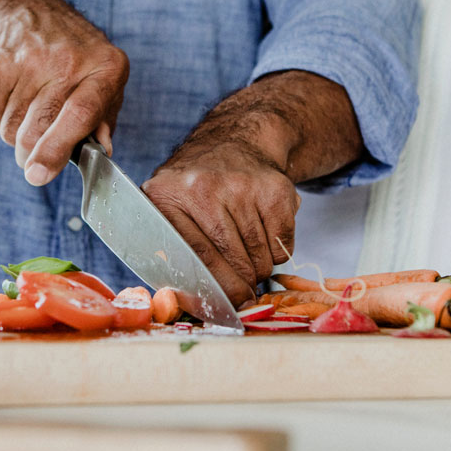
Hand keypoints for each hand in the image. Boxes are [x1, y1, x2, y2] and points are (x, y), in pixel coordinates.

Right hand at [0, 0, 127, 184]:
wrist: (26, 10)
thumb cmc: (75, 56)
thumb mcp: (103, 78)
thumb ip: (104, 118)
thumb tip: (103, 151)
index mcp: (106, 67)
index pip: (81, 114)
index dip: (58, 149)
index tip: (38, 175)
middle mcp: (69, 60)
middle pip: (39, 128)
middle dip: (32, 154)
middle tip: (32, 160)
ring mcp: (30, 59)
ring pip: (12, 128)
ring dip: (16, 134)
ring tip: (28, 112)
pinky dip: (0, 118)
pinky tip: (12, 97)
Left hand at [142, 137, 301, 306]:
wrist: (232, 144)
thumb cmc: (193, 193)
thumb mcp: (167, 211)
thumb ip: (168, 255)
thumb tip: (185, 305)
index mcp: (168, 197)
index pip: (196, 256)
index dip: (216, 288)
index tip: (227, 306)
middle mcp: (204, 187)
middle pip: (233, 259)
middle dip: (242, 285)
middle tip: (243, 291)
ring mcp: (243, 185)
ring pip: (261, 256)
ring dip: (259, 269)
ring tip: (248, 257)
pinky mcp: (276, 188)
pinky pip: (283, 245)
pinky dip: (277, 253)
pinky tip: (262, 236)